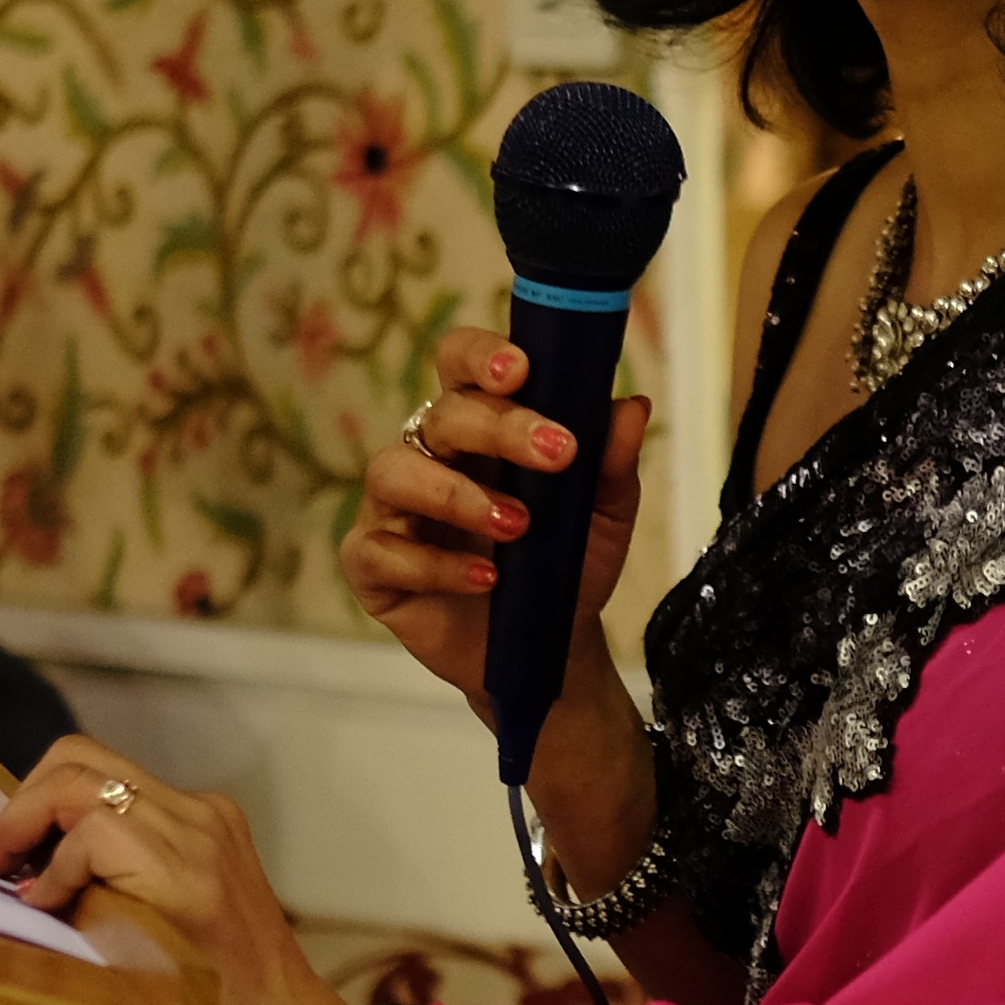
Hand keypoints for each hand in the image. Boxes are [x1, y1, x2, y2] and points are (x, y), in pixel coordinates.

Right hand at [0, 736, 363, 1004]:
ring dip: (45, 807)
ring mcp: (211, 820)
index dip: (24, 851)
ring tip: (8, 860)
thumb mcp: (128, 988)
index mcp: (184, 873)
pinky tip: (57, 863)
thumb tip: (10, 890)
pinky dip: (81, 815)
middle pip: (81, 767)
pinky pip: (130, 793)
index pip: (83, 816)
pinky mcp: (213, 826)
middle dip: (19, 808)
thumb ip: (70, 924)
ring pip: (101, 770)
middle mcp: (201, 829)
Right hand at [345, 324, 652, 728]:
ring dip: (458, 494)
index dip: (481, 356)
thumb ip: (612, 463)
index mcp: (478, 427)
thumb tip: (632, 407)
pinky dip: (435, 566)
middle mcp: (428, 456)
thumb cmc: (567, 564)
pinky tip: (485, 580)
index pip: (461, 365)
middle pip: (442, 416)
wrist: (550, 648)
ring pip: (394, 472)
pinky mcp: (371, 565)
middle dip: (499, 427)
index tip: (522, 369)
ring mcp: (393, 509)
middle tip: (557, 452)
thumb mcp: (604, 516)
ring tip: (517, 526)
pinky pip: (379, 550)